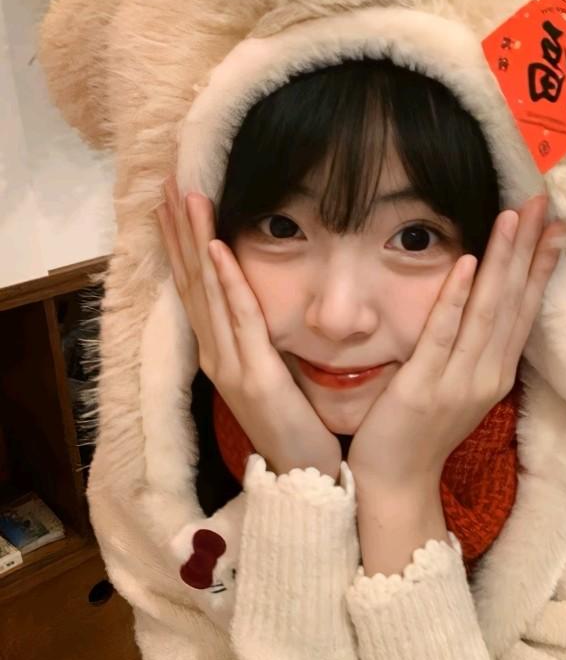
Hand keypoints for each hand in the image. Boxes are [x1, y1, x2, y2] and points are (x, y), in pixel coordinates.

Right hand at [155, 177, 340, 479]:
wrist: (302, 475)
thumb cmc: (291, 424)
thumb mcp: (270, 375)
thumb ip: (258, 341)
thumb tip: (256, 307)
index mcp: (220, 352)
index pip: (196, 289)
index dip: (183, 246)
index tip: (175, 206)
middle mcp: (216, 353)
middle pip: (192, 281)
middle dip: (180, 232)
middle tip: (168, 184)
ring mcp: (230, 364)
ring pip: (208, 292)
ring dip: (196, 242)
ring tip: (185, 198)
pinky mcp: (256, 373)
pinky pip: (240, 319)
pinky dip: (226, 281)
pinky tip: (217, 247)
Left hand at [347, 194, 565, 491]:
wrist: (397, 482)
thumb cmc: (422, 432)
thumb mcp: (458, 388)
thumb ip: (471, 352)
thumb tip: (479, 309)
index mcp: (495, 371)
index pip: (524, 310)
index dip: (540, 267)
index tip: (555, 229)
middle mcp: (487, 373)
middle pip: (514, 302)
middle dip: (530, 250)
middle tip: (544, 205)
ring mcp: (458, 381)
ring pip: (488, 312)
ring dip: (502, 262)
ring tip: (514, 219)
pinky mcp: (424, 386)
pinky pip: (443, 335)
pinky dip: (457, 299)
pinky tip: (467, 263)